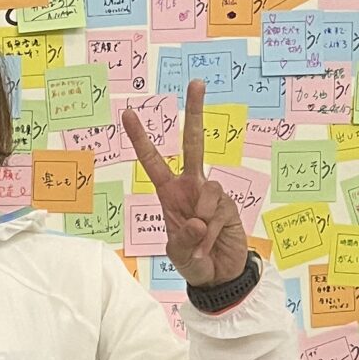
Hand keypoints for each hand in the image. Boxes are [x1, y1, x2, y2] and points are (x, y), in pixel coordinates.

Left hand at [121, 79, 249, 286]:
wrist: (218, 278)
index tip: (129, 113)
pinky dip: (211, 233)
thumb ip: (183, 238)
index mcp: (169, 193)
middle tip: (196, 82)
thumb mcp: (177, 254)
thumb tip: (196, 220)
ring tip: (199, 240)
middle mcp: (191, 187)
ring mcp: (212, 195)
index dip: (141, 138)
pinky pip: (219, 212)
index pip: (152, 160)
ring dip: (202, 221)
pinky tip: (209, 245)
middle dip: (195, 113)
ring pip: (209, 191)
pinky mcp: (229, 206)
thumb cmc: (192, 261)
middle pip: (193, 143)